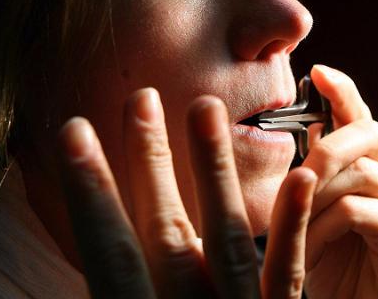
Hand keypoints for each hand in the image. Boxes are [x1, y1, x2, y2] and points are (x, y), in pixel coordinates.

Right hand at [57, 89, 317, 297]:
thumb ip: (123, 289)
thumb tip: (98, 247)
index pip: (106, 251)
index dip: (90, 191)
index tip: (73, 131)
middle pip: (163, 231)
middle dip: (150, 162)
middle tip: (142, 97)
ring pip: (228, 236)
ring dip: (215, 169)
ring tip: (206, 107)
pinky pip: (290, 273)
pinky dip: (294, 224)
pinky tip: (304, 173)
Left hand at [302, 65, 377, 298]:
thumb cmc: (335, 267)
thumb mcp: (316, 213)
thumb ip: (320, 170)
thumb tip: (310, 124)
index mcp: (375, 167)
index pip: (359, 118)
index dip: (342, 92)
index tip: (319, 72)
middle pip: (366, 132)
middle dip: (323, 148)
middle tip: (297, 176)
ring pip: (358, 170)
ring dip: (314, 200)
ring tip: (295, 233)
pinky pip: (357, 208)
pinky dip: (323, 228)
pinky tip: (309, 253)